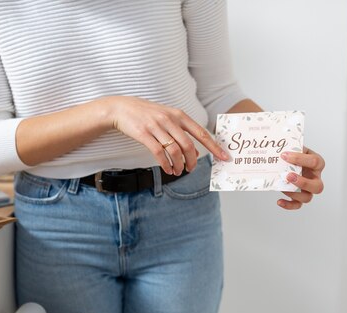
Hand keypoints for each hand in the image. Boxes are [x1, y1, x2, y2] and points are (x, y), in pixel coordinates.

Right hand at [104, 96, 229, 174]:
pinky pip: (159, 153)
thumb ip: (181, 132)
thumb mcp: (167, 118)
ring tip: (178, 171)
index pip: (201, 133)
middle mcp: (170, 119)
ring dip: (179, 165)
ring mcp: (156, 126)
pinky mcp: (144, 134)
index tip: (225, 157)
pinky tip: (167, 169)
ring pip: (175, 151)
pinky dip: (165, 164)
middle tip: (190, 170)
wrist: (122, 108)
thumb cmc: (147, 114)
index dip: (214, 147)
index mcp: (179, 115)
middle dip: (192, 161)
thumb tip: (195, 152)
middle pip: (188, 145)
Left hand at [277, 147, 324, 209]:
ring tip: (282, 186)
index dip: (299, 159)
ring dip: (295, 194)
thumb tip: (279, 147)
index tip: (283, 155)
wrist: (290, 159)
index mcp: (317, 163)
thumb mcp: (296, 146)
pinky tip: (279, 201)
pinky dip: (289, 205)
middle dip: (303, 183)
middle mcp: (315, 178)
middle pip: (318, 186)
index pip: (315, 162)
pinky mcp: (299, 196)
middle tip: (288, 176)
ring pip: (308, 198)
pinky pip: (297, 204)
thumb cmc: (295, 152)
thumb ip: (292, 146)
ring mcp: (308, 189)